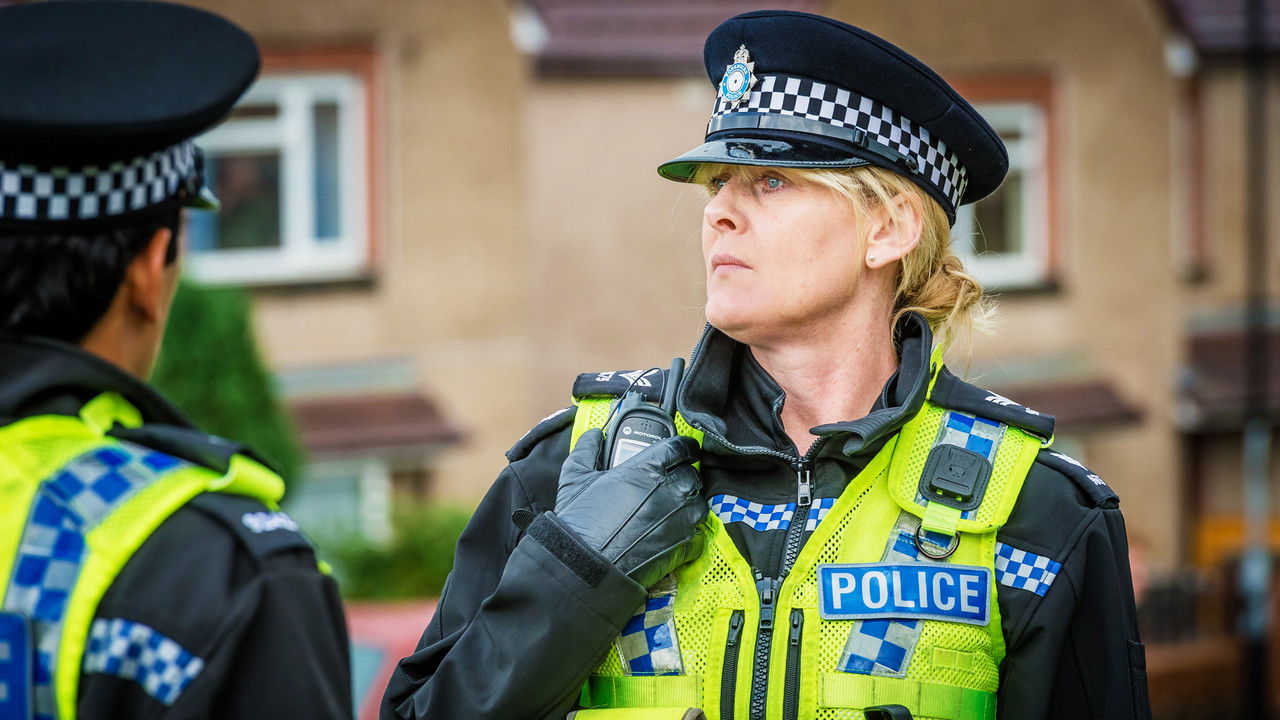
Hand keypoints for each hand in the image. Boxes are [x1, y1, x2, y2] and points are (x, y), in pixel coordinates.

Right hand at [552, 428, 705, 588]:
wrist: (584, 567)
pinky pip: (698, 535)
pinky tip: (675, 533)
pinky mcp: (681, 547)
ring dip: (690, 503)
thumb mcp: (575, 478)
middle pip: (692, 475)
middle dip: (685, 476)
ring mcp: (679, 520)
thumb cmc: (580, 522)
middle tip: (673, 481)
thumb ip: (587, 450)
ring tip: (675, 507)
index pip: (679, 447)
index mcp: (646, 469)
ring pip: (699, 504)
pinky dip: (690, 533)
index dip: (685, 447)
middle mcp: (669, 491)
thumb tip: (594, 436)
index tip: (686, 450)